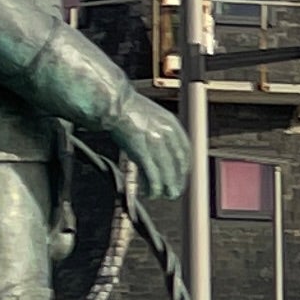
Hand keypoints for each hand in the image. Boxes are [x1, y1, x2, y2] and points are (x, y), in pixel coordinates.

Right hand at [105, 95, 190, 218]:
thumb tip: (161, 156)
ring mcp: (155, 142)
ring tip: (165, 195)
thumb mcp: (152, 118)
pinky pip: (152, 173)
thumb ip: (161, 135)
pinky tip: (150, 192)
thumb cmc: (128, 110)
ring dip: (167, 187)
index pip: (185, 152)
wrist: (113, 103)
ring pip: (166, 171)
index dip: (184, 167)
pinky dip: (153, 186)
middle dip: (177, 180)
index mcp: (172, 124)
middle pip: (178, 164)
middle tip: (175, 191)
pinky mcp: (142, 150)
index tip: (181, 176)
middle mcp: (167, 134)